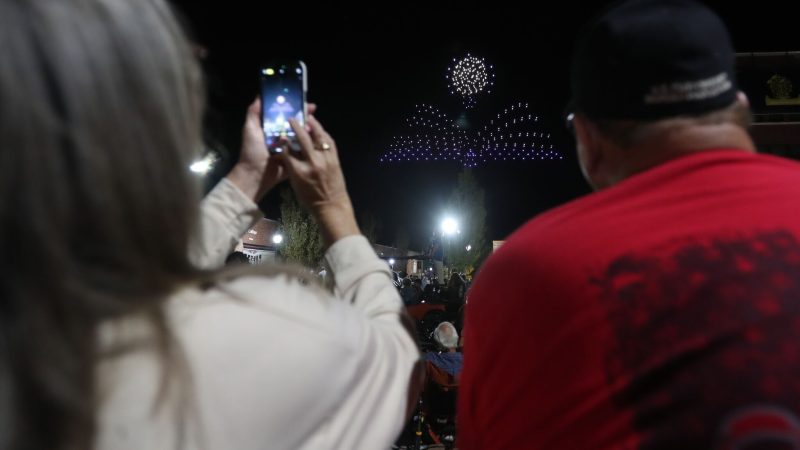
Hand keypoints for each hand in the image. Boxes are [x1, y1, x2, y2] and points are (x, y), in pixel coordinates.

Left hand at [226, 97, 316, 201]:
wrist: (255, 175)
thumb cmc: (252, 151)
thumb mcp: (250, 129)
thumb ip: (254, 113)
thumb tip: (260, 95)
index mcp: (272, 127)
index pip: (285, 113)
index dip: (293, 106)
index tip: (302, 100)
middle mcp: (282, 135)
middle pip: (296, 122)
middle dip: (305, 115)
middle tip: (313, 110)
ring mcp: (290, 146)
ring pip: (302, 134)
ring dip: (309, 128)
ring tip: (313, 124)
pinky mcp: (295, 157)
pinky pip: (304, 148)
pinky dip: (310, 143)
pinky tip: (315, 138)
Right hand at [279, 115, 359, 245]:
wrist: (331, 206)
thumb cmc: (310, 198)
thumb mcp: (295, 184)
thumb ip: (290, 166)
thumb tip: (286, 152)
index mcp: (299, 171)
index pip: (288, 150)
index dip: (283, 141)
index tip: (281, 134)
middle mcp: (312, 163)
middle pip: (302, 139)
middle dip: (296, 126)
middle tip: (291, 119)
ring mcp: (326, 160)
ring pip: (319, 136)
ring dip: (313, 125)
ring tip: (308, 117)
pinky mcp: (335, 159)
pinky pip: (329, 142)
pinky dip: (324, 134)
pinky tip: (320, 129)